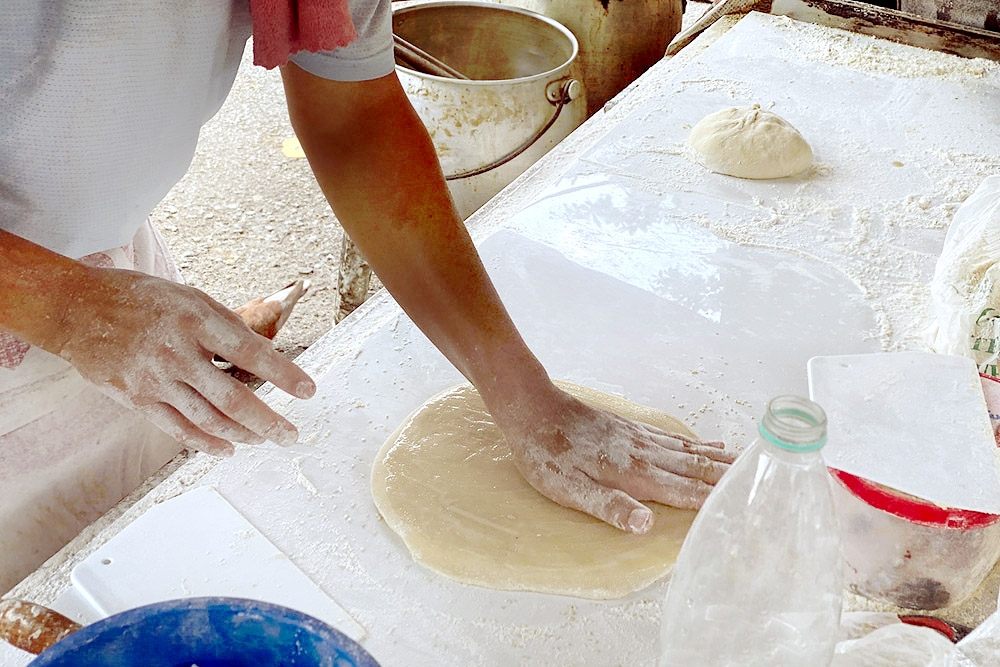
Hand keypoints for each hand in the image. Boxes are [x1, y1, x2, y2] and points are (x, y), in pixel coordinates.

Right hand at [52, 267, 315, 454]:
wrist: (77, 310)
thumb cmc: (142, 300)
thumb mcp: (189, 297)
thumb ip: (227, 325)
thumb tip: (266, 353)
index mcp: (196, 319)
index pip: (251, 351)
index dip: (284, 374)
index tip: (308, 390)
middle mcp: (177, 352)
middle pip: (233, 399)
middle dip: (269, 422)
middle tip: (291, 435)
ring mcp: (156, 380)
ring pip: (209, 420)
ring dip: (244, 435)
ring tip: (266, 439)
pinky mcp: (138, 400)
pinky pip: (180, 430)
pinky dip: (208, 443)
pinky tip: (229, 448)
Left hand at [496, 385, 734, 532]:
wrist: (534, 409)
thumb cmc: (549, 457)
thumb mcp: (571, 491)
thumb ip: (611, 507)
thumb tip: (647, 526)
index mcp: (636, 475)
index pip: (684, 492)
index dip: (714, 502)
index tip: (745, 511)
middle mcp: (646, 455)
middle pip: (696, 469)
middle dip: (729, 479)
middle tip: (763, 484)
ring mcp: (641, 439)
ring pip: (690, 451)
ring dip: (720, 460)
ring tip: (748, 463)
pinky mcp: (632, 429)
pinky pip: (674, 438)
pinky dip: (698, 442)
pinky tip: (710, 442)